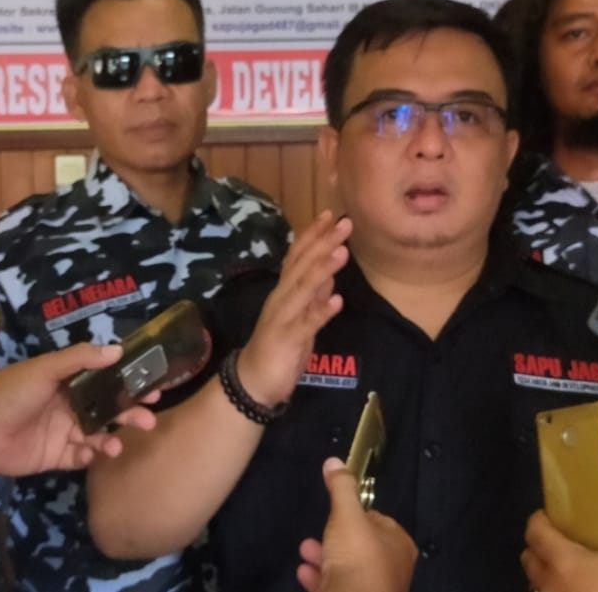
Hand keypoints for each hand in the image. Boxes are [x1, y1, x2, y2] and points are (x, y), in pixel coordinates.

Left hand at [0, 343, 157, 474]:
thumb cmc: (11, 391)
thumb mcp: (46, 368)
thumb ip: (82, 359)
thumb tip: (119, 349)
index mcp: (69, 382)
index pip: (107, 381)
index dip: (130, 384)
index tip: (154, 387)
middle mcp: (70, 406)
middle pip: (108, 410)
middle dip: (130, 413)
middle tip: (149, 418)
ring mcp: (63, 433)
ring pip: (98, 435)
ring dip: (114, 437)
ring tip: (121, 442)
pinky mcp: (55, 457)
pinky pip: (80, 457)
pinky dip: (93, 456)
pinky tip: (99, 453)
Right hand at [239, 212, 351, 406]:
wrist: (253, 382)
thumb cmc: (279, 348)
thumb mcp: (301, 317)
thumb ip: (313, 295)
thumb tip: (330, 273)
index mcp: (285, 291)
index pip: (298, 256)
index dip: (313, 235)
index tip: (330, 215)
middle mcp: (282, 298)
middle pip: (302, 265)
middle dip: (323, 243)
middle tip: (344, 223)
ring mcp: (283, 317)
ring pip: (303, 289)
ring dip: (323, 270)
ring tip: (343, 252)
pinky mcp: (287, 339)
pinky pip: (306, 324)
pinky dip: (320, 312)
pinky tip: (337, 301)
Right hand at [297, 457, 416, 591]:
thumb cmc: (359, 559)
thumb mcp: (348, 515)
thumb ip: (342, 488)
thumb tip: (335, 461)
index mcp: (398, 545)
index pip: (379, 522)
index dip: (358, 514)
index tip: (339, 510)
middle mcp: (389, 569)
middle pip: (359, 546)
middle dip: (335, 537)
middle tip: (317, 532)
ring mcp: (371, 589)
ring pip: (345, 569)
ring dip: (323, 557)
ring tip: (304, 550)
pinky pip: (334, 586)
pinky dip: (319, 578)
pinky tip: (304, 572)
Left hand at [521, 511, 597, 591]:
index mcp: (562, 562)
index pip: (534, 531)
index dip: (541, 519)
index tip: (556, 516)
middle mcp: (548, 586)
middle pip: (529, 558)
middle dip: (542, 547)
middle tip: (567, 544)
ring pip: (539, 585)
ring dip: (550, 575)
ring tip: (577, 574)